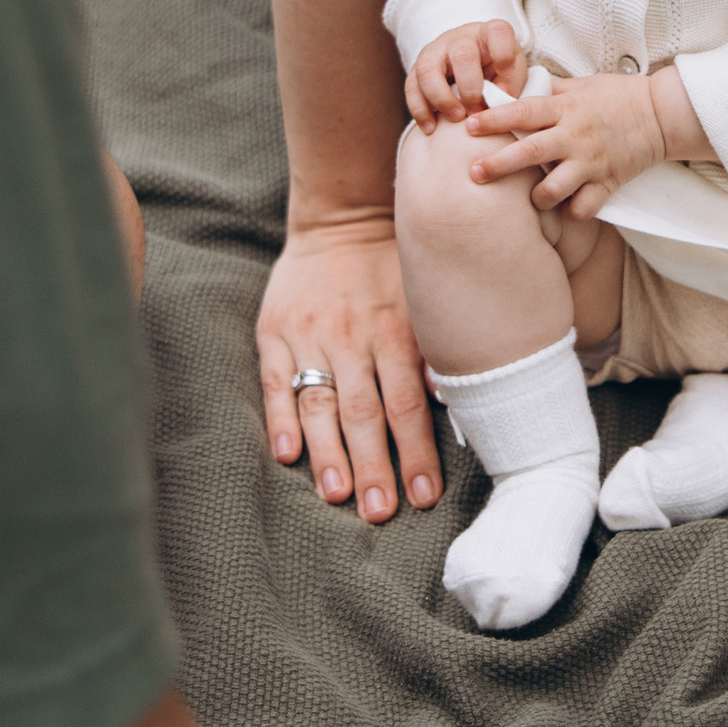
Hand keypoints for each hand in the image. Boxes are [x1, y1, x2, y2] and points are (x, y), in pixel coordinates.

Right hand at [258, 217, 441, 522]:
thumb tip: (452, 402)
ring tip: (337, 495)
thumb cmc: (397, 267)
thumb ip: (435, 351)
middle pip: (364, 413)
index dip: (416, 453)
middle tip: (380, 513)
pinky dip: (280, 419)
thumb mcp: (427, 299)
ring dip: (329, 454)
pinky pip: (276, 380)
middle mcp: (352, 338)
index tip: (423, 497)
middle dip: (373, 467)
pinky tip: (287, 454)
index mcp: (395, 332)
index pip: (407, 405)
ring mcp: (310, 336)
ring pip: (320, 404)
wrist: (344, 213)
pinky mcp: (274, 331)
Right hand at [405, 20, 526, 131]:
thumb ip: (508, 87)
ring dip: (441, 99)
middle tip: (476, 110)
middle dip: (470, 88)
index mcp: (489, 34)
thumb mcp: (511, 72)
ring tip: (456, 118)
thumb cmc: (496, 69)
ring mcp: (435, 51)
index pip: (497, 32)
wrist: (471, 64)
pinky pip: (411, 87)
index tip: (506, 75)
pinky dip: (420, 110)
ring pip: (428, 69)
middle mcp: (460, 39)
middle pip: (462, 54)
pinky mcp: (416, 69)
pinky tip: (431, 128)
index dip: (504, 54)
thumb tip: (494, 107)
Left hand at [463, 70, 676, 220]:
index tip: (469, 126)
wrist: (662, 114)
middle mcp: (575, 136)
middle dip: (498, 165)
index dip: (494, 119)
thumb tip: (511, 89)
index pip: (523, 112)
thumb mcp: (580, 85)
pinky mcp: (609, 183)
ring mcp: (592, 162)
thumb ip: (546, 91)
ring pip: (554, 189)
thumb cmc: (618, 95)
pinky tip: (564, 207)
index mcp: (566, 108)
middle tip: (473, 173)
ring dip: (536, 197)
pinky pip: (583, 207)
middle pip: (529, 152)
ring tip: (530, 198)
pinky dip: (571, 211)